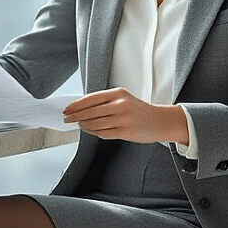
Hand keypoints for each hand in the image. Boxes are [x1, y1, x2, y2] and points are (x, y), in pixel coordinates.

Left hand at [62, 89, 188, 143]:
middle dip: (75, 116)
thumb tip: (81, 108)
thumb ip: (105, 102)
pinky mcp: (125, 132)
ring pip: (95, 124)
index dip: (76, 105)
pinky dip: (93, 133)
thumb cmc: (139, 110)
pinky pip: (103, 133)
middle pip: (90, 112)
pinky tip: (90, 130)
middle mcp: (120, 105)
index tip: (67, 109)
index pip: (91, 98)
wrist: (160, 121)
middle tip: (67, 119)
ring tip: (80, 125)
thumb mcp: (124, 99)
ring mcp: (123, 119)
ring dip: (84, 125)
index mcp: (118, 93)